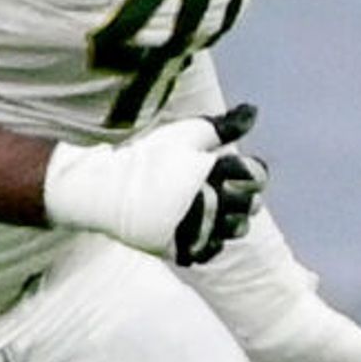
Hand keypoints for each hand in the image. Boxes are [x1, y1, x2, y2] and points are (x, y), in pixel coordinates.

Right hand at [43, 102, 267, 266]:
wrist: (104, 187)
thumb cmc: (150, 155)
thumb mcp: (188, 134)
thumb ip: (224, 126)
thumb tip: (253, 111)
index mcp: (211, 170)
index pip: (256, 175)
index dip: (251, 172)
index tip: (234, 171)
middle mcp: (206, 200)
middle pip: (251, 205)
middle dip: (244, 196)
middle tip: (224, 192)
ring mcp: (193, 226)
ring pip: (236, 230)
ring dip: (232, 220)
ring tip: (214, 212)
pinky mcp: (178, 246)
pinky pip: (210, 250)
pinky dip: (210, 241)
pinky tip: (200, 228)